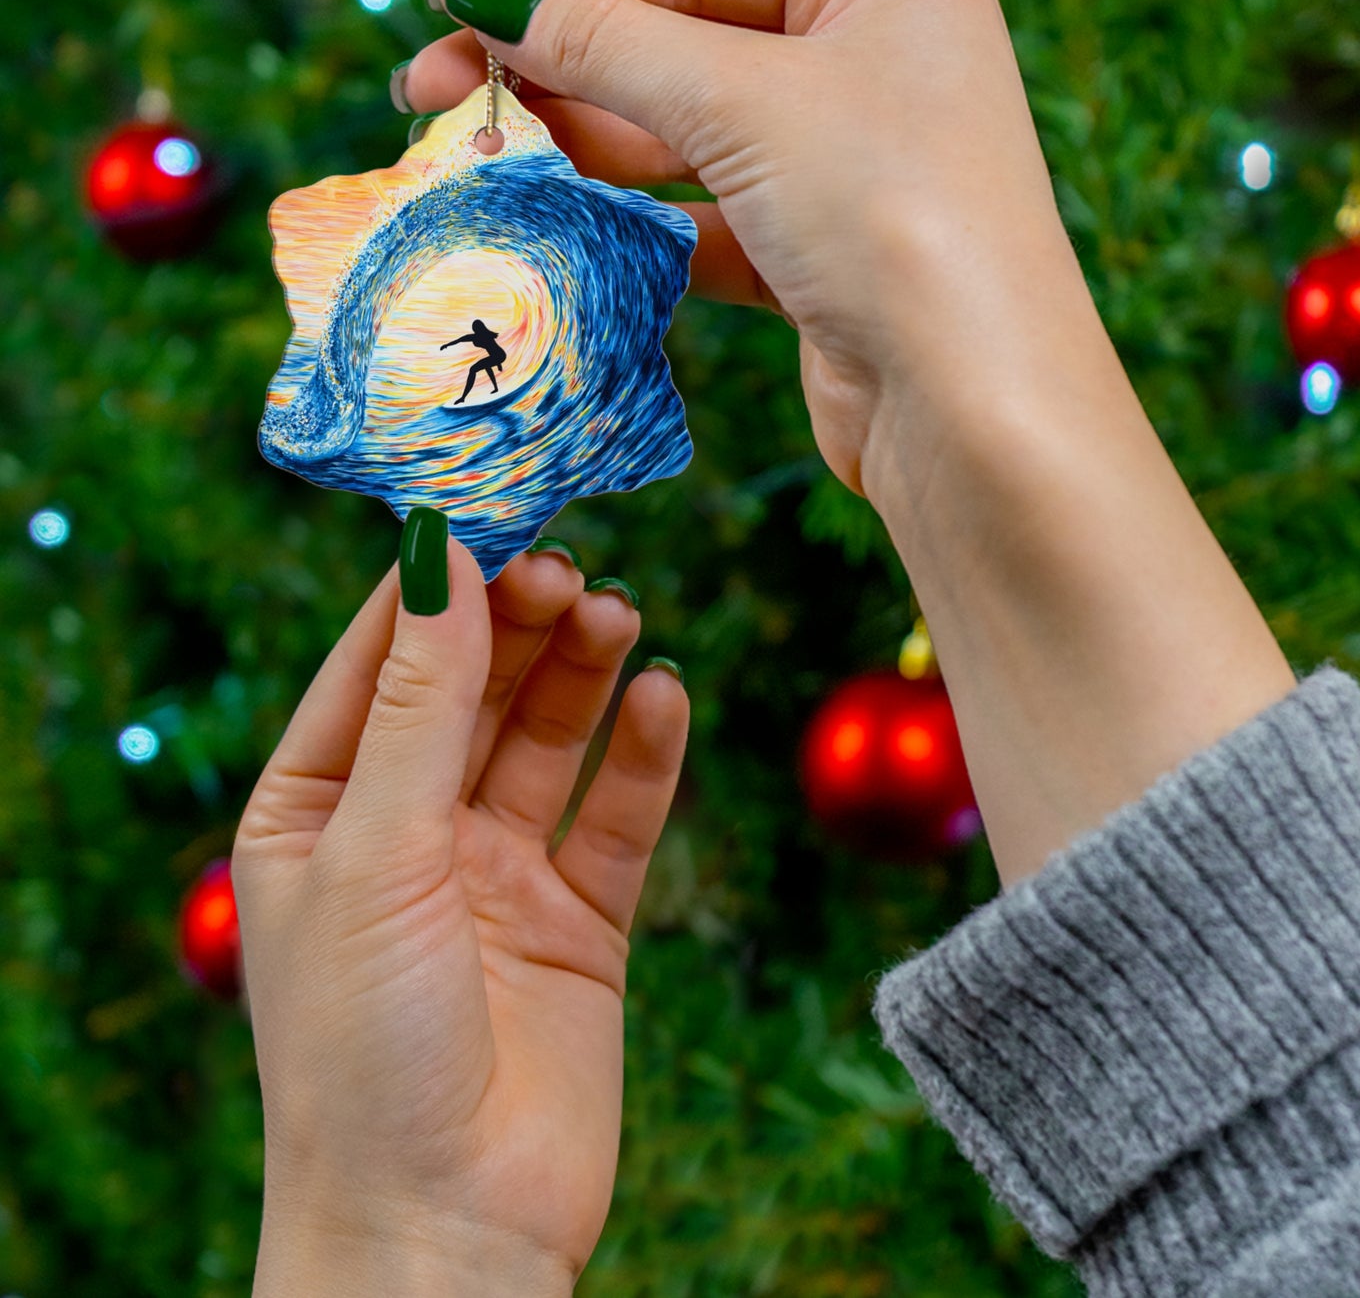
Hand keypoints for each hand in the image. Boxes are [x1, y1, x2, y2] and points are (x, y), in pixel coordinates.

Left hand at [233, 537, 687, 1293]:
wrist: (446, 1230)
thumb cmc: (364, 1050)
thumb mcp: (377, 853)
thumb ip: (420, 704)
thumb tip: (442, 556)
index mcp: (318, 812)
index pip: (376, 664)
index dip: (432, 587)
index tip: (489, 508)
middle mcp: (408, 833)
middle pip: (473, 691)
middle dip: (518, 625)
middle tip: (571, 566)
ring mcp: (497, 875)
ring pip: (548, 740)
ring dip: (583, 673)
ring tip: (619, 614)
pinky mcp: (579, 920)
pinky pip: (617, 815)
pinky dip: (644, 755)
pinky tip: (665, 697)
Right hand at [401, 0, 1093, 496]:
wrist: (973, 411)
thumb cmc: (891, 216)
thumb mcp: (743, 102)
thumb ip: (608, 42)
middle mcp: (871, 56)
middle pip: (679, 41)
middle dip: (556, 64)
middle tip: (429, 91)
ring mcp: (846, 161)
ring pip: (685, 134)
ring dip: (582, 144)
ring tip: (476, 156)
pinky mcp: (820, 255)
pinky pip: (706, 217)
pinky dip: (635, 222)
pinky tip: (558, 223)